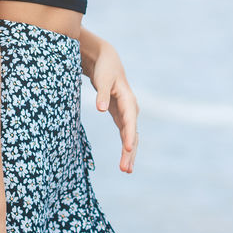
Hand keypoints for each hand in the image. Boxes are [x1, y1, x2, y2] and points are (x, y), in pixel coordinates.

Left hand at [86, 40, 139, 173]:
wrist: (108, 61)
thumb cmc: (104, 70)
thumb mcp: (102, 79)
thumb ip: (101, 94)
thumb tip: (100, 109)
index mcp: (127, 99)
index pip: (129, 120)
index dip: (129, 134)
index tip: (128, 148)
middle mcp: (131, 108)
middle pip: (132, 133)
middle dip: (130, 151)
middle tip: (125, 169)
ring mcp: (127, 113)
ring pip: (131, 136)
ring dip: (129, 153)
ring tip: (126, 170)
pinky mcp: (121, 116)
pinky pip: (126, 134)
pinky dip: (126, 147)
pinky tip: (125, 160)